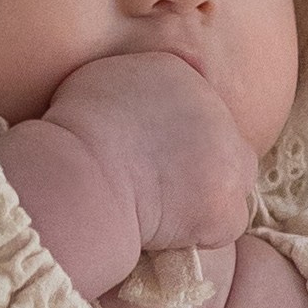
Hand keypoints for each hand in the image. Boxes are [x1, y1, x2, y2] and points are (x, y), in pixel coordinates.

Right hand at [42, 51, 260, 255]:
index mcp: (180, 74)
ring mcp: (228, 160)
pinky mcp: (225, 207)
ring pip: (233, 183)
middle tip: (163, 185)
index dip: (178, 137)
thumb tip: (163, 82)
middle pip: (226, 142)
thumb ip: (136, 78)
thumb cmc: (74, 132)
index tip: (149, 155)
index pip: (198, 106)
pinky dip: (202, 233)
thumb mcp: (100, 78)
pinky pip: (226, 226)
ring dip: (209, 197)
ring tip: (168, 210)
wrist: (82, 177)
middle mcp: (215, 110)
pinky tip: (170, 231)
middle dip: (203, 164)